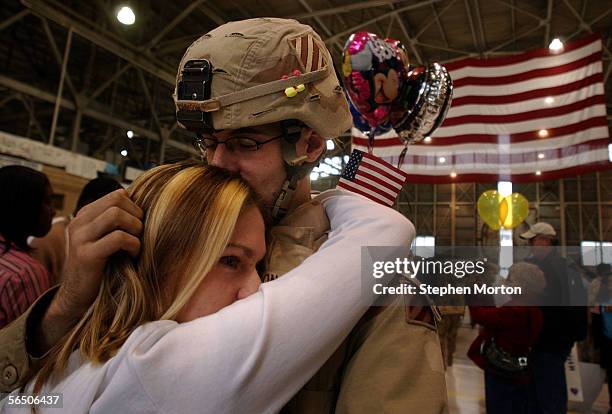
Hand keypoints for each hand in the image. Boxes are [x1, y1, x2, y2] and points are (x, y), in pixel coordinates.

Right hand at [59, 189, 142, 313]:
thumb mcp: (107, 237)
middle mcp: (79, 222)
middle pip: (117, 201)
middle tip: (140, 234)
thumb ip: (118, 221)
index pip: (118, 195)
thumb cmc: (102, 265)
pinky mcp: (86, 255)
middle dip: (136, 215)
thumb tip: (147, 205)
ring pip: (116, 215)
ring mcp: (80, 237)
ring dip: (135, 228)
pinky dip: (133, 245)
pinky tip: (133, 255)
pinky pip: (118, 238)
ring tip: (136, 243)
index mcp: (85, 214)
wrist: (78, 296)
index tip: (139, 225)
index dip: (135, 207)